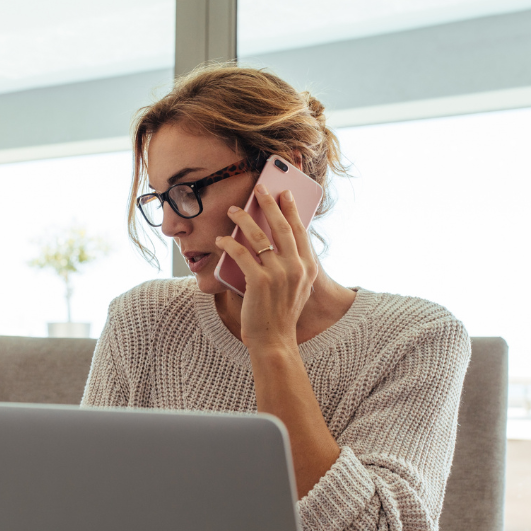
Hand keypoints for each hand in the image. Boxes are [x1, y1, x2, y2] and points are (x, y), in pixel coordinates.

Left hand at [215, 184, 317, 351]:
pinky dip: (229, 243)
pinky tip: (221, 239)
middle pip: (281, 226)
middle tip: (259, 189)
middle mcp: (296, 268)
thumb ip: (293, 266)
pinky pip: (241, 253)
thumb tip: (276, 241)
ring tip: (233, 210)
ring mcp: (278, 275)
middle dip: (268, 204)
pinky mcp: (259, 282)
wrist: (274, 341)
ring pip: (258, 236)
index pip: (299, 231)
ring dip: (243, 218)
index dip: (291, 209)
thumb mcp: (297, 288)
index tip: (283, 193)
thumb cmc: (280, 314)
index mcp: (308, 268)